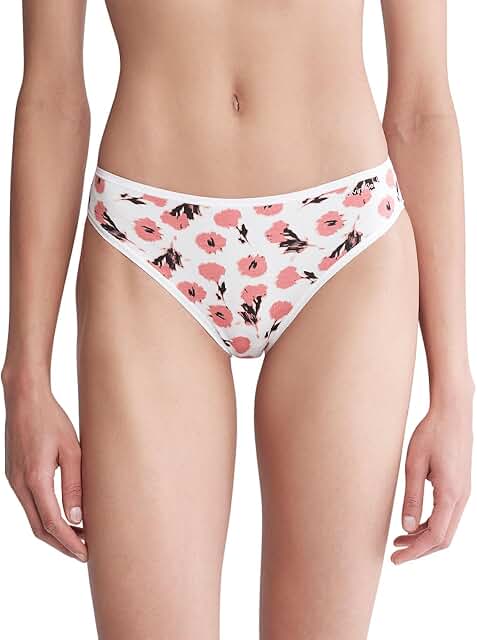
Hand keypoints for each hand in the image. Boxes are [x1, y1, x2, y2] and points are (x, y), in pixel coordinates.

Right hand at [3, 378, 86, 561]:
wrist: (24, 399)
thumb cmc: (52, 419)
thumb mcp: (72, 449)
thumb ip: (74, 484)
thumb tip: (77, 517)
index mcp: (35, 479)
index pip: (52, 523)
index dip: (69, 542)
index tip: (85, 553)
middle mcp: (19, 484)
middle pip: (39, 528)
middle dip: (61, 544)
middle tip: (84, 552)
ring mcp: (13, 481)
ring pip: (32, 518)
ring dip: (53, 532)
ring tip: (78, 536)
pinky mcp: (14, 475)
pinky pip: (29, 504)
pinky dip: (45, 516)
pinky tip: (62, 515)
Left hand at [392, 395, 472, 563]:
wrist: (452, 413)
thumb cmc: (431, 434)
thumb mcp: (414, 465)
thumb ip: (411, 497)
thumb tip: (406, 527)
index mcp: (450, 494)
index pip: (435, 536)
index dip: (415, 552)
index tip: (396, 559)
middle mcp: (461, 497)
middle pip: (443, 538)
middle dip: (419, 550)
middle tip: (395, 553)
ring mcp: (463, 493)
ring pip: (446, 528)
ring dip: (424, 538)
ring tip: (399, 539)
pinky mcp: (460, 486)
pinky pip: (448, 515)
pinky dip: (430, 524)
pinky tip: (413, 522)